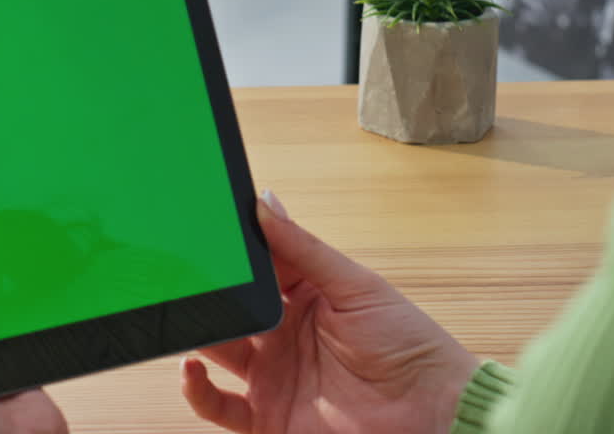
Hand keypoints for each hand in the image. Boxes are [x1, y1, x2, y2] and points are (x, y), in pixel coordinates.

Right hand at [181, 192, 478, 433]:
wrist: (432, 412)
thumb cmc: (408, 345)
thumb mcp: (356, 286)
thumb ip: (304, 248)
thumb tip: (264, 202)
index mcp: (303, 297)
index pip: (256, 266)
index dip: (230, 250)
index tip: (202, 229)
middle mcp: (281, 335)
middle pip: (230, 306)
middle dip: (206, 290)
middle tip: (181, 274)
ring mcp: (272, 376)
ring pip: (217, 349)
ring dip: (197, 333)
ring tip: (185, 316)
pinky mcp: (267, 417)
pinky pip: (217, 405)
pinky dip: (196, 390)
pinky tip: (191, 368)